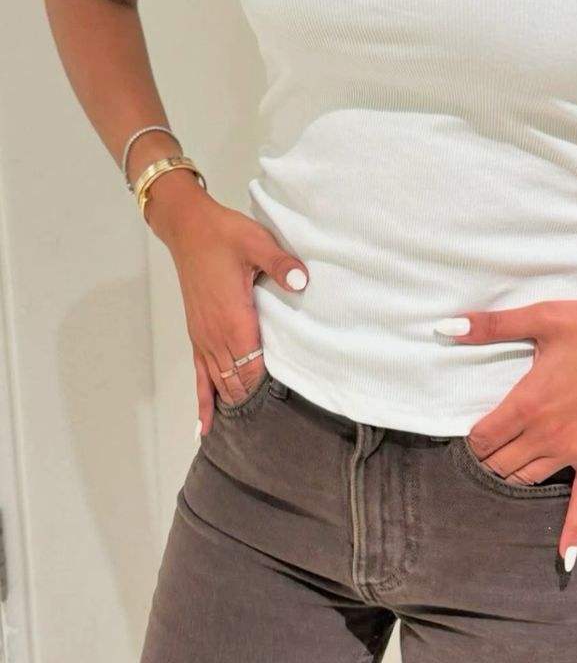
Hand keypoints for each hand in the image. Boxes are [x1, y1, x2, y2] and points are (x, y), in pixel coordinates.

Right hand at [146, 176, 308, 435]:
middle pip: (238, 383)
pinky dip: (203, 401)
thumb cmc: (223, 234)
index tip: (286, 410)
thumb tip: (302, 281)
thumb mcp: (257, 242)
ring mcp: (203, 338)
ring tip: (251, 434)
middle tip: (278, 428)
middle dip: (256, 403)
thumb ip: (281, 263)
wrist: (188, 228)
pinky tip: (205, 426)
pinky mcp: (197, 335)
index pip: (254, 367)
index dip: (268, 390)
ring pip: (219, 383)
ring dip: (234, 404)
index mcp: (234, 319)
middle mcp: (216, 336)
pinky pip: (199, 375)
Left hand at [436, 298, 576, 570]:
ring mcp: (574, 452)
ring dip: (511, 475)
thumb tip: (448, 327)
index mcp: (528, 404)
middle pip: (499, 463)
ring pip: (527, 480)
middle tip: (483, 446)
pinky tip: (564, 556)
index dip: (470, 437)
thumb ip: (492, 326)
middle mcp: (547, 436)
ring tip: (503, 466)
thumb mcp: (542, 318)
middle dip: (486, 456)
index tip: (468, 429)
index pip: (482, 438)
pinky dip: (571, 531)